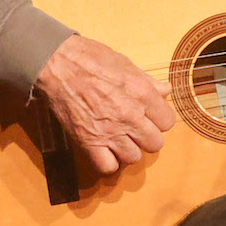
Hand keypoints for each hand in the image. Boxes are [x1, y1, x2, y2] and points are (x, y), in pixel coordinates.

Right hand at [34, 34, 176, 175]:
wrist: (58, 63)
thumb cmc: (91, 58)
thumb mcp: (126, 64)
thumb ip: (148, 82)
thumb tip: (165, 90)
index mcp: (142, 94)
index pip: (167, 122)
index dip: (159, 120)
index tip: (150, 116)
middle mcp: (130, 116)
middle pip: (155, 144)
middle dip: (147, 137)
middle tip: (136, 129)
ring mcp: (110, 131)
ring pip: (134, 157)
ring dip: (128, 150)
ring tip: (119, 139)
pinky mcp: (88, 141)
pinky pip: (107, 166)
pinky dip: (108, 162)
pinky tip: (105, 150)